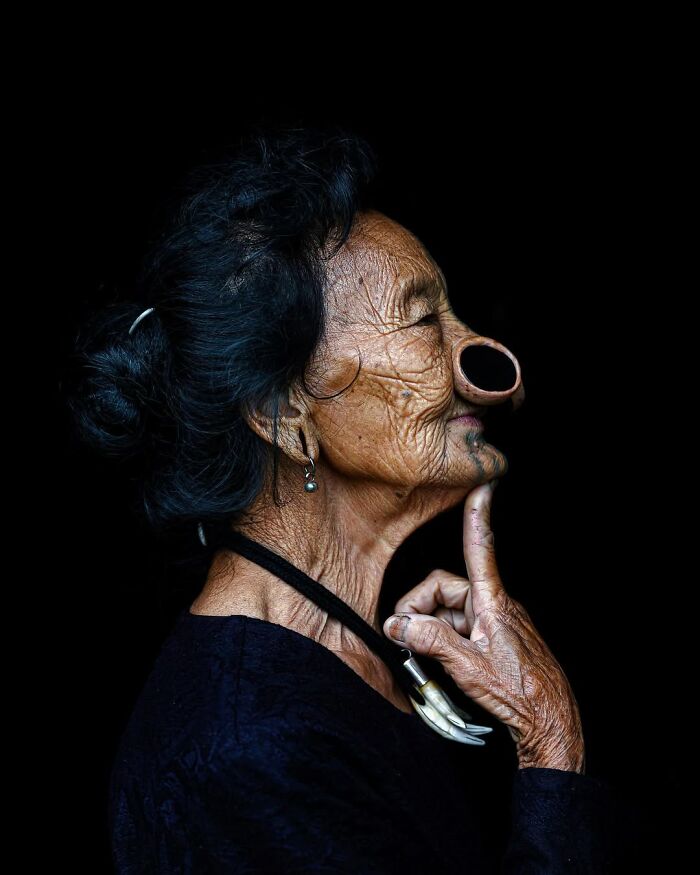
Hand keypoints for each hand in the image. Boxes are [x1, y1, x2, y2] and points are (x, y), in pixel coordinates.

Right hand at [383, 481, 584, 772]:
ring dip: (431, 629)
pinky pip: (462, 628)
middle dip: (420, 607)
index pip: (479, 548)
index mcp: (493, 603)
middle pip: (446, 588)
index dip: (477, 516)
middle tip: (404, 636)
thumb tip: (398, 625)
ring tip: (422, 657)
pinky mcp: (498, 640)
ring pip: (451, 612)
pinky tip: (441, 663)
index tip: (484, 485)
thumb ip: (429, 640)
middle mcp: (496, 607)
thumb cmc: (519, 693)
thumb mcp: (467, 666)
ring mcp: (497, 624)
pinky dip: (445, 640)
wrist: (551, 723)